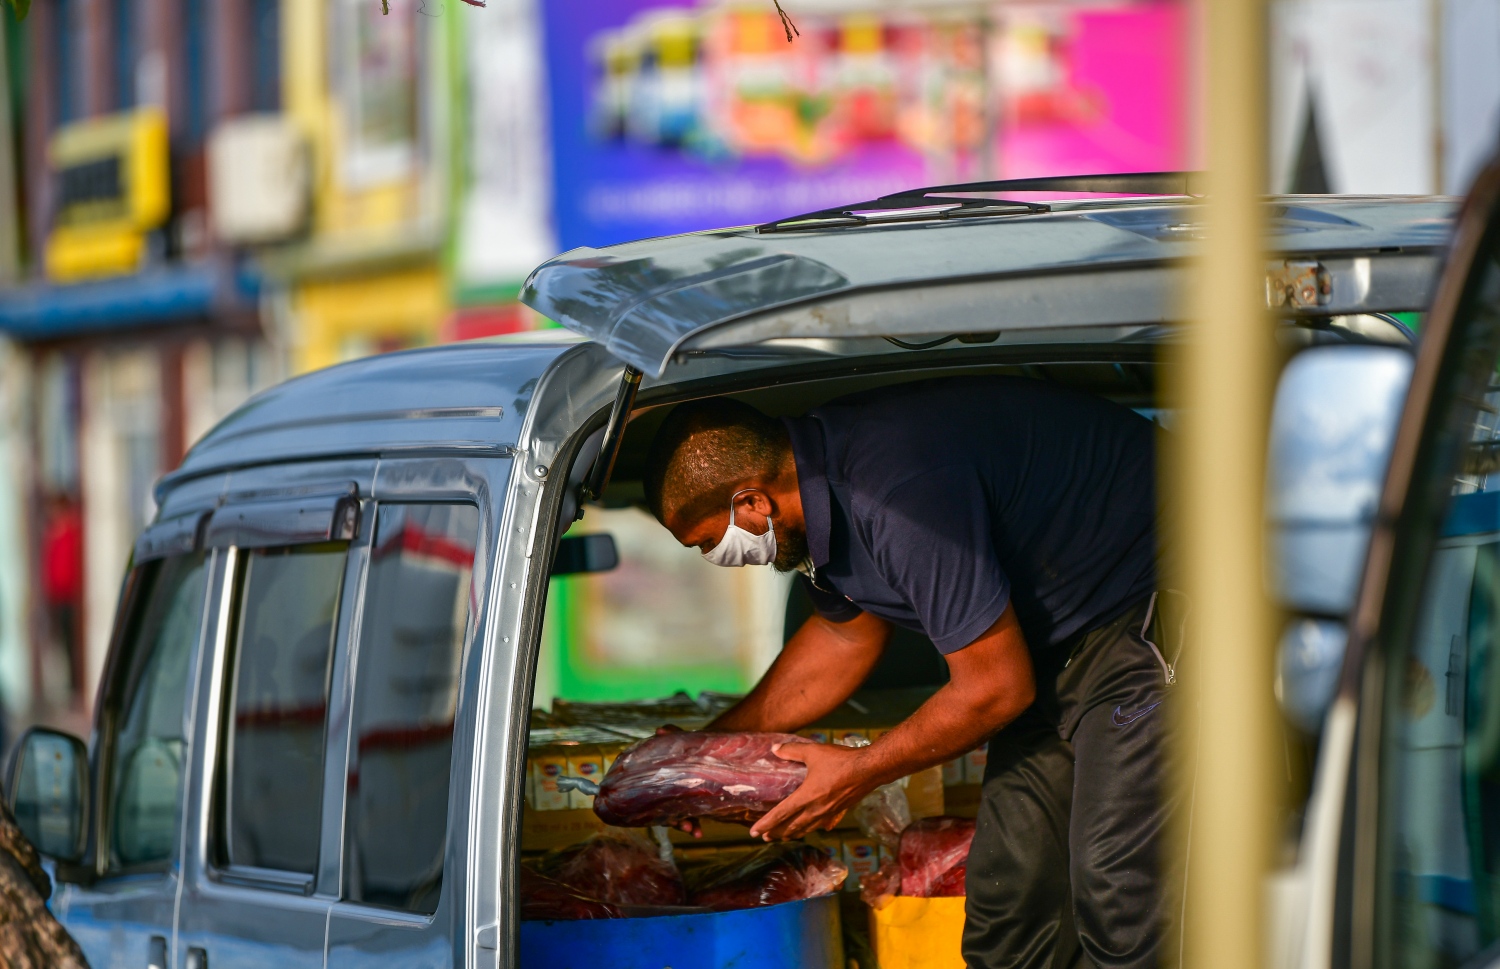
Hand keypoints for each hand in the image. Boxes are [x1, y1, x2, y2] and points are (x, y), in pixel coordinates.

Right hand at [653, 725, 700, 836]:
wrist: (710, 751)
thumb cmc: (689, 746)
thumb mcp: (681, 740)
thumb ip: (672, 735)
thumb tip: (660, 730)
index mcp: (658, 777)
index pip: (651, 789)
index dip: (651, 801)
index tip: (658, 809)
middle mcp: (665, 791)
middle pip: (664, 808)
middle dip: (673, 819)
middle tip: (685, 826)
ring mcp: (677, 799)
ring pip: (676, 816)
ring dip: (684, 825)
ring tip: (693, 831)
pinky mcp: (690, 804)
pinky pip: (690, 817)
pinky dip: (694, 826)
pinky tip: (698, 834)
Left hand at [749, 741, 872, 841]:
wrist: (870, 769)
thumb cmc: (841, 760)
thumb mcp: (813, 752)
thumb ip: (792, 751)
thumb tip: (774, 748)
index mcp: (806, 797)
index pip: (781, 814)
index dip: (766, 824)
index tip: (753, 832)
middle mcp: (816, 810)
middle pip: (791, 827)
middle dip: (776, 833)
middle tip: (764, 837)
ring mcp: (828, 814)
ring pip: (806, 829)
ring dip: (792, 834)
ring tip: (783, 837)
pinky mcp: (839, 812)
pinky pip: (823, 825)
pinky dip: (813, 828)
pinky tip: (814, 828)